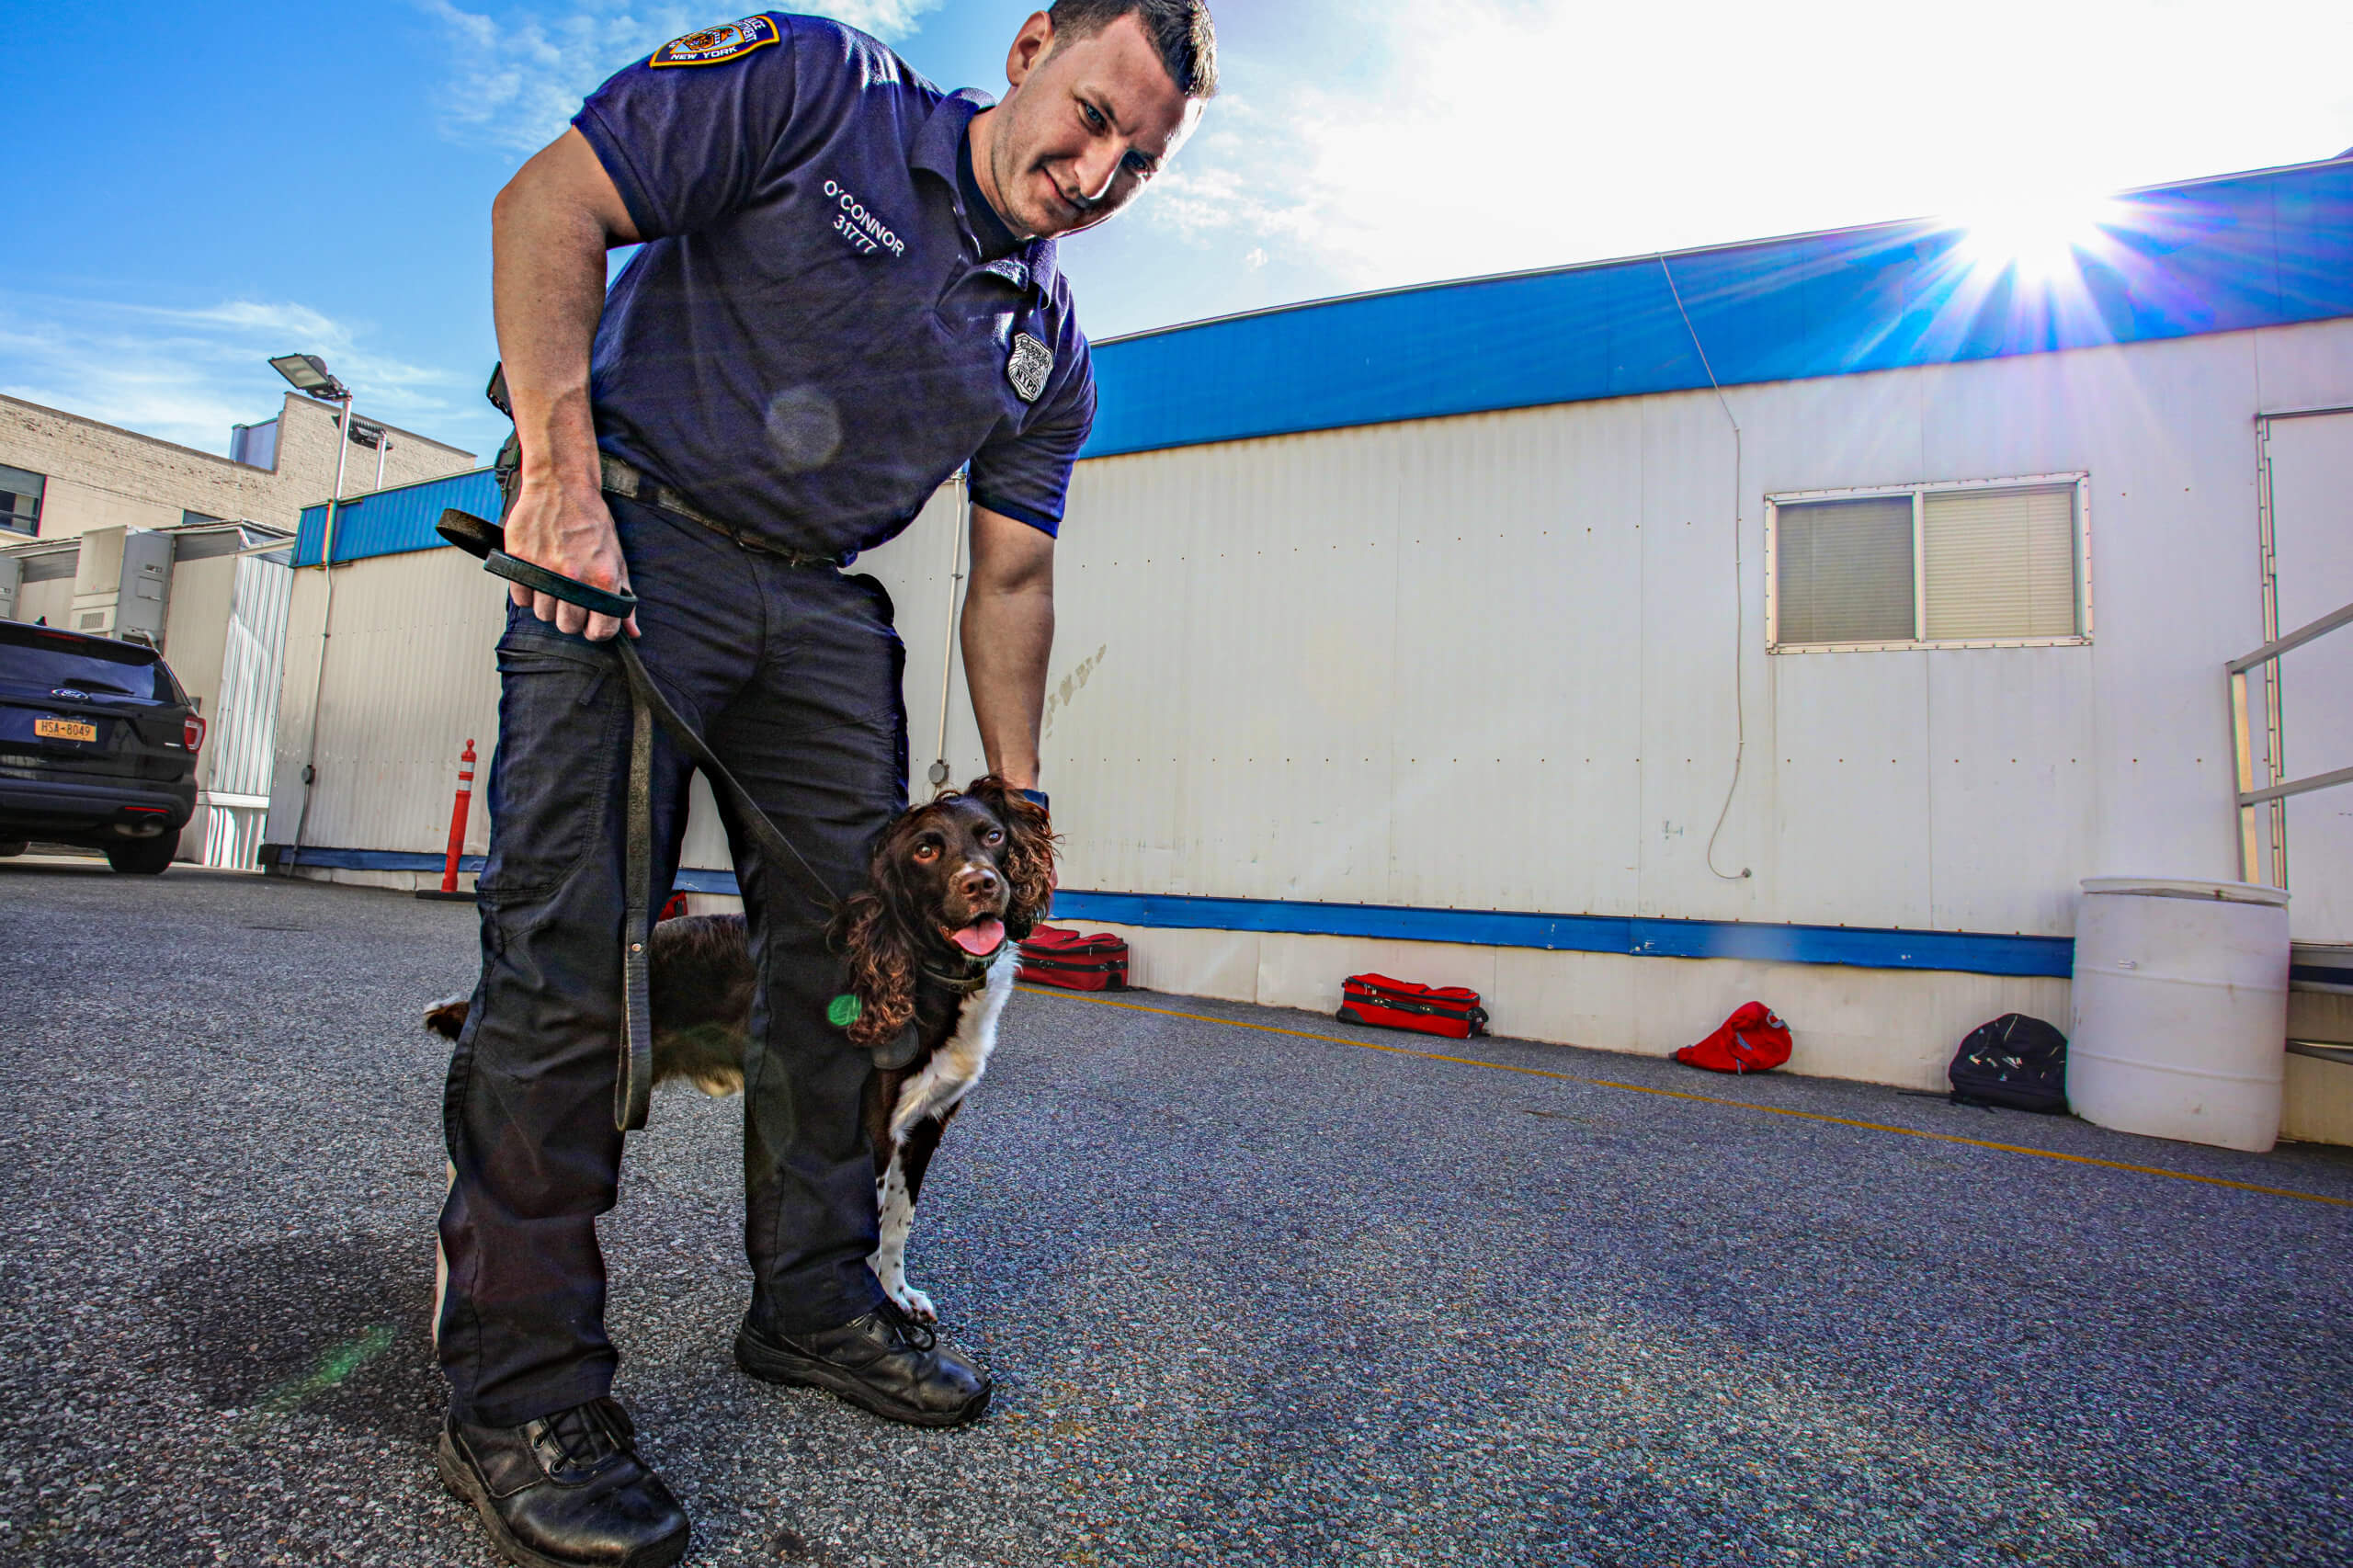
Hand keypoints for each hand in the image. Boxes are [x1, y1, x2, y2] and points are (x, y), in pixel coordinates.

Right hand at [501, 471, 637, 640]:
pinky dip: (527, 592)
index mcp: (602, 580)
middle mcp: (573, 578)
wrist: (561, 486)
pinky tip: (537, 574)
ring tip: (554, 580)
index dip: (596, 629)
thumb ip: (624, 599)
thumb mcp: (617, 559)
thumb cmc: (590, 520)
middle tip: (572, 595)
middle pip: (568, 626)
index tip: (592, 620)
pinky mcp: (520, 561)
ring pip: (543, 614)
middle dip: (571, 616)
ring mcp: (544, 570)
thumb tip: (633, 632)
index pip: (599, 632)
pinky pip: (521, 599)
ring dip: (548, 603)